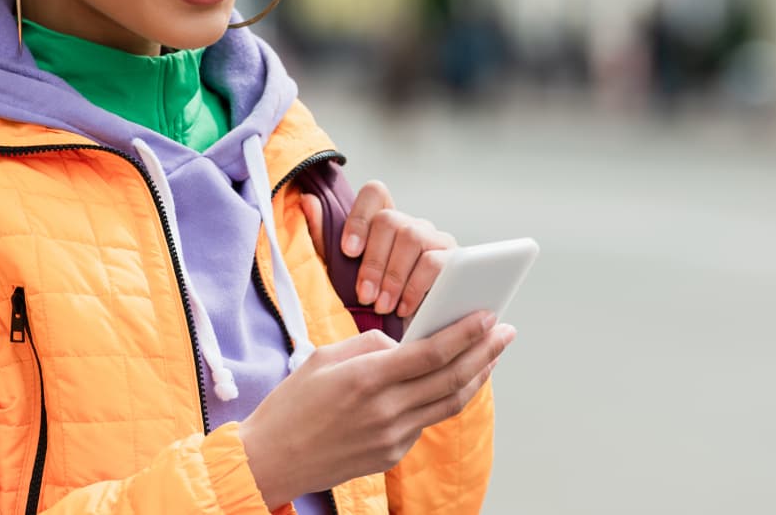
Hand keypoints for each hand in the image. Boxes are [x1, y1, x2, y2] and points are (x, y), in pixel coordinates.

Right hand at [238, 311, 514, 507]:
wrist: (269, 460)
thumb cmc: (292, 402)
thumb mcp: (325, 357)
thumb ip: (371, 344)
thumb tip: (405, 342)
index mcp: (368, 379)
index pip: (432, 353)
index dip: (466, 333)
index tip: (489, 315)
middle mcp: (386, 411)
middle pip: (451, 378)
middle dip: (485, 352)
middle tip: (506, 332)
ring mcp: (391, 437)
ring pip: (448, 402)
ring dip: (476, 376)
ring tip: (492, 354)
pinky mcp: (390, 454)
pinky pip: (426, 420)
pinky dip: (446, 396)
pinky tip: (457, 379)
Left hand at [303, 180, 455, 317]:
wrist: (409, 336)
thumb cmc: (375, 303)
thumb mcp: (344, 275)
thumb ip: (325, 239)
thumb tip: (307, 201)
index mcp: (385, 223)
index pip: (375, 193)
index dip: (360, 216)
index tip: (348, 251)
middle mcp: (411, 224)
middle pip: (390, 219)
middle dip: (373, 261)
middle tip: (365, 296)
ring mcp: (435, 239)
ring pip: (412, 237)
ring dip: (394, 276)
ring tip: (383, 306)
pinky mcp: (455, 260)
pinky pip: (435, 261)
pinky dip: (416, 286)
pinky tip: (404, 307)